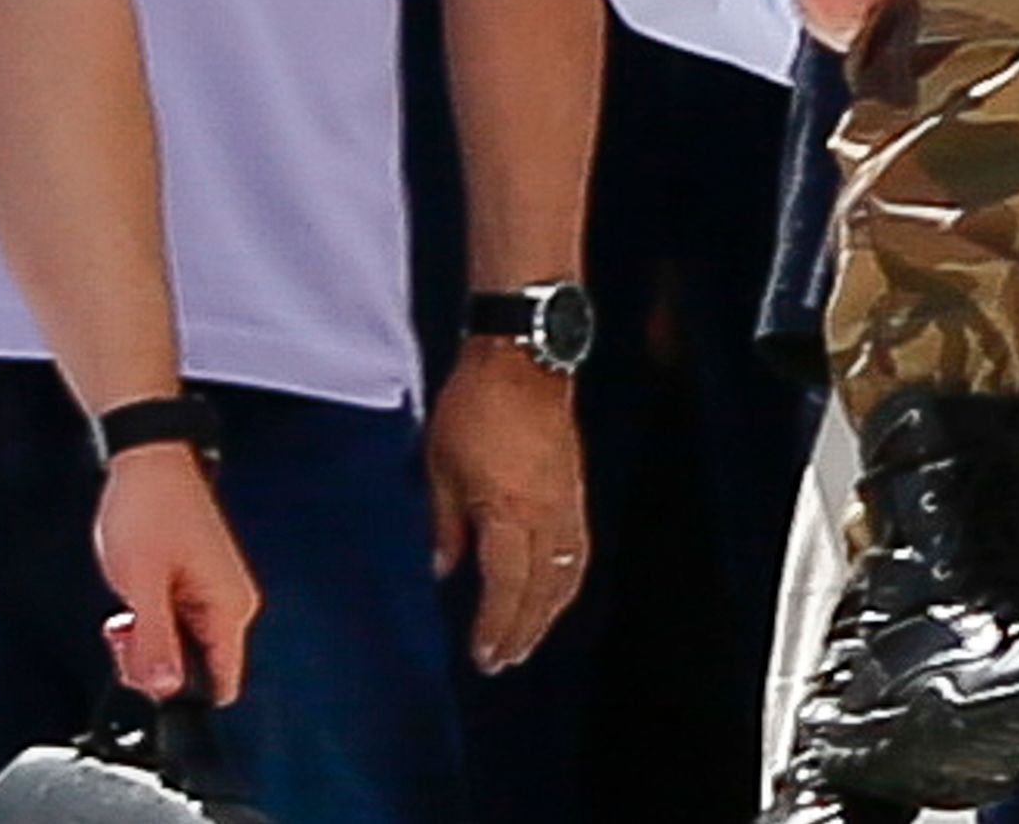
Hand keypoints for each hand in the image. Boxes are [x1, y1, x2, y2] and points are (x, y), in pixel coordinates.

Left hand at [94, 444, 261, 707]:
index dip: (179, 695)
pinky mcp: (195, 587)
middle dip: (154, 665)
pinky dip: (147, 627)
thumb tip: (165, 691)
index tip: (146, 673)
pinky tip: (130, 606)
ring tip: (125, 614)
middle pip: (197, 672)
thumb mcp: (142, 584)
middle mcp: (230, 605)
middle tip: (126, 634)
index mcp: (230, 607)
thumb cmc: (149, 508)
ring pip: (181, 652)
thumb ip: (155, 642)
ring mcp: (213, 595)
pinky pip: (174, 628)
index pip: (220, 685)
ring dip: (146, 645)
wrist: (145, 461)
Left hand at [429, 341, 592, 671]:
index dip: (495, 625)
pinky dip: (566, 580)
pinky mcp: (575, 489)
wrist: (524, 358)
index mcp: (508, 510)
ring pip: (566, 573)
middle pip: (541, 590)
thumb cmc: (474, 406)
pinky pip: (577, 549)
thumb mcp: (440, 465)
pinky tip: (555, 590)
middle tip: (503, 662)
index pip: (506, 586)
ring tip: (529, 638)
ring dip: (548, 612)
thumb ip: (445, 523)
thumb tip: (444, 569)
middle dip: (522, 630)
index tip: (483, 656)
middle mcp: (546, 514)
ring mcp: (567, 502)